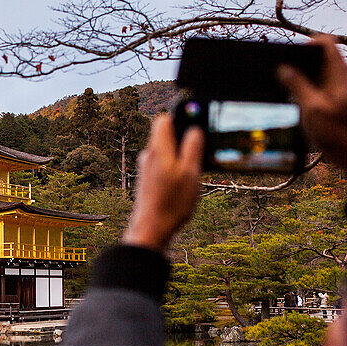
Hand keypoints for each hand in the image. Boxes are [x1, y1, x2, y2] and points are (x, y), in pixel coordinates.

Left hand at [121, 114, 203, 250]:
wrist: (151, 229)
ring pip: (166, 152)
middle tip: (199, 153)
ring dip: (180, 157)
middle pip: (165, 135)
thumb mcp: (190, 172)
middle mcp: (149, 156)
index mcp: (159, 149)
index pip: (163, 119)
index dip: (179, 116)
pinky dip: (174, 170)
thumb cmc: (172, 202)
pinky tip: (183, 186)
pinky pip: (163, 166)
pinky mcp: (147, 181)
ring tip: (193, 174)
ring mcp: (146, 169)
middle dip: (183, 139)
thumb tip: (194, 130)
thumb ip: (192, 148)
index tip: (194, 121)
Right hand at [277, 35, 346, 183]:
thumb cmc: (339, 134)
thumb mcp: (312, 109)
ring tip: (283, 88)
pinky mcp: (337, 103)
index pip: (326, 43)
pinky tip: (295, 103)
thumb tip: (283, 68)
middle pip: (320, 58)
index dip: (306, 44)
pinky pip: (320, 89)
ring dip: (302, 78)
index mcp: (340, 74)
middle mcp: (342, 79)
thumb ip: (297, 86)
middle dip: (300, 62)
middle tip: (279, 72)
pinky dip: (307, 91)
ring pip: (318, 75)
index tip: (288, 54)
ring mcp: (340, 91)